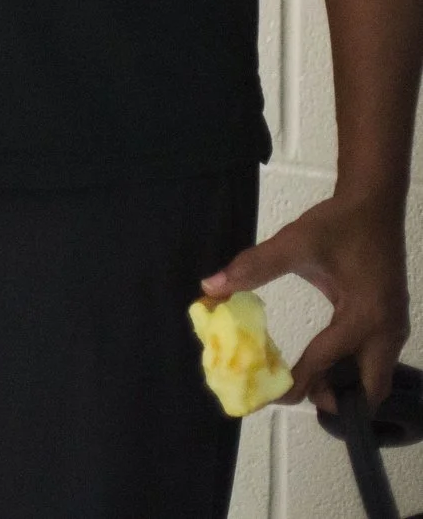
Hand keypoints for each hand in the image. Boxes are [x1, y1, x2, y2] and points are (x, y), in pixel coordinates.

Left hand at [204, 191, 409, 409]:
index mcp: (364, 315)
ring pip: (374, 377)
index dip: (297, 384)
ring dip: (344, 386)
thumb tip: (210, 287)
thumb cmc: (337, 223)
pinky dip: (352, 370)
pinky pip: (374, 360)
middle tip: (293, 396)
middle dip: (335, 399)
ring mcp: (394, 327)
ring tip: (304, 384)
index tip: (269, 399)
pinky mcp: (391, 321)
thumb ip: (254, 266)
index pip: (326, 360)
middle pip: (369, 387)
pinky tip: (322, 364)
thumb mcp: (294, 243)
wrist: (375, 204)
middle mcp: (387, 330)